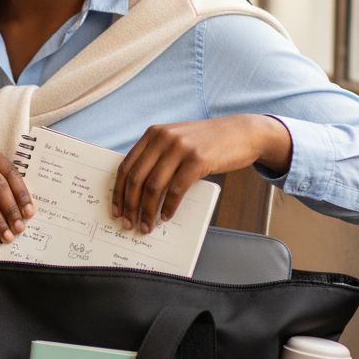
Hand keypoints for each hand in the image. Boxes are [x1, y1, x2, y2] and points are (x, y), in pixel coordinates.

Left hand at [111, 115, 292, 232]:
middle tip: (129, 223)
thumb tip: (137, 192)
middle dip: (130, 206)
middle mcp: (163, 138)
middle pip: (136, 178)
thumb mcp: (177, 141)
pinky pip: (176, 190)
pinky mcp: (198, 159)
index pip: (126, 166)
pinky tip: (167, 216)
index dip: (118, 192)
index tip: (117, 210)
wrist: (242, 132)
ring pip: (153, 186)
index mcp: (153, 134)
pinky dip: (169, 207)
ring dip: (148, 211)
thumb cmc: (208, 142)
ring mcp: (180, 148)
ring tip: (147, 226)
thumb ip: (158, 157)